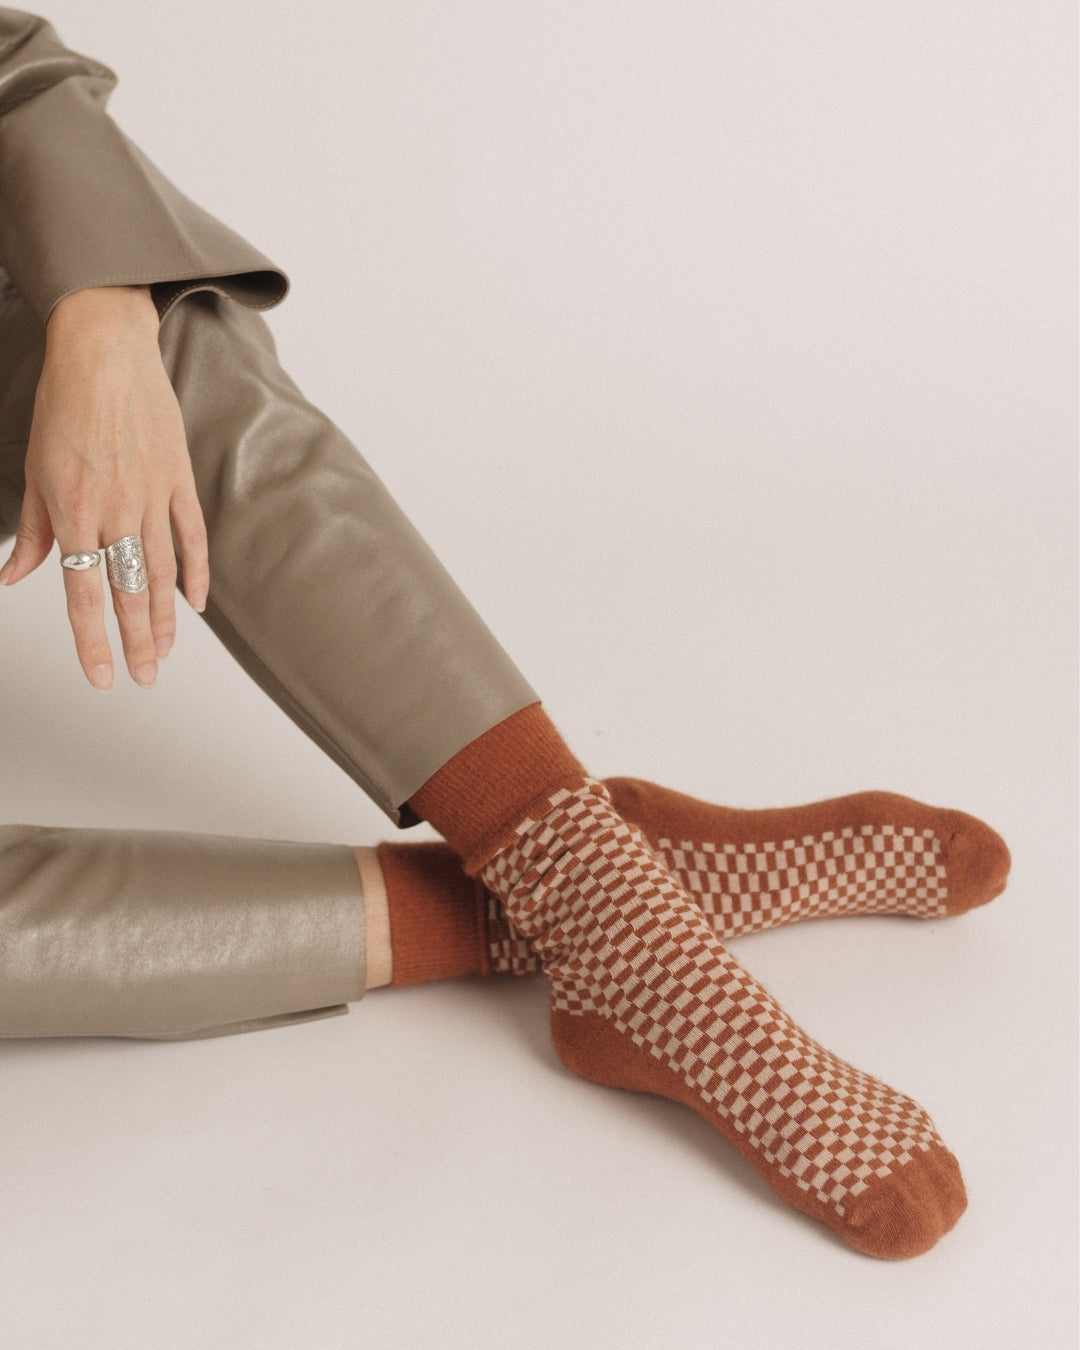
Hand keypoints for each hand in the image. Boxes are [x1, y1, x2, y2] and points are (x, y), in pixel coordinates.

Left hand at [0, 285, 207, 689]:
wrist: (105, 350)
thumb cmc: (65, 403)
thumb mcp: (35, 469)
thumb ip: (31, 530)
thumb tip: (16, 575)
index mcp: (74, 510)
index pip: (83, 593)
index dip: (91, 641)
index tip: (100, 677)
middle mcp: (116, 510)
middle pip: (130, 592)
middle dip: (136, 643)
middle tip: (144, 679)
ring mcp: (153, 496)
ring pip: (162, 572)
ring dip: (163, 619)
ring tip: (164, 653)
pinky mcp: (178, 480)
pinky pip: (191, 536)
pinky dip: (196, 572)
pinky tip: (195, 604)